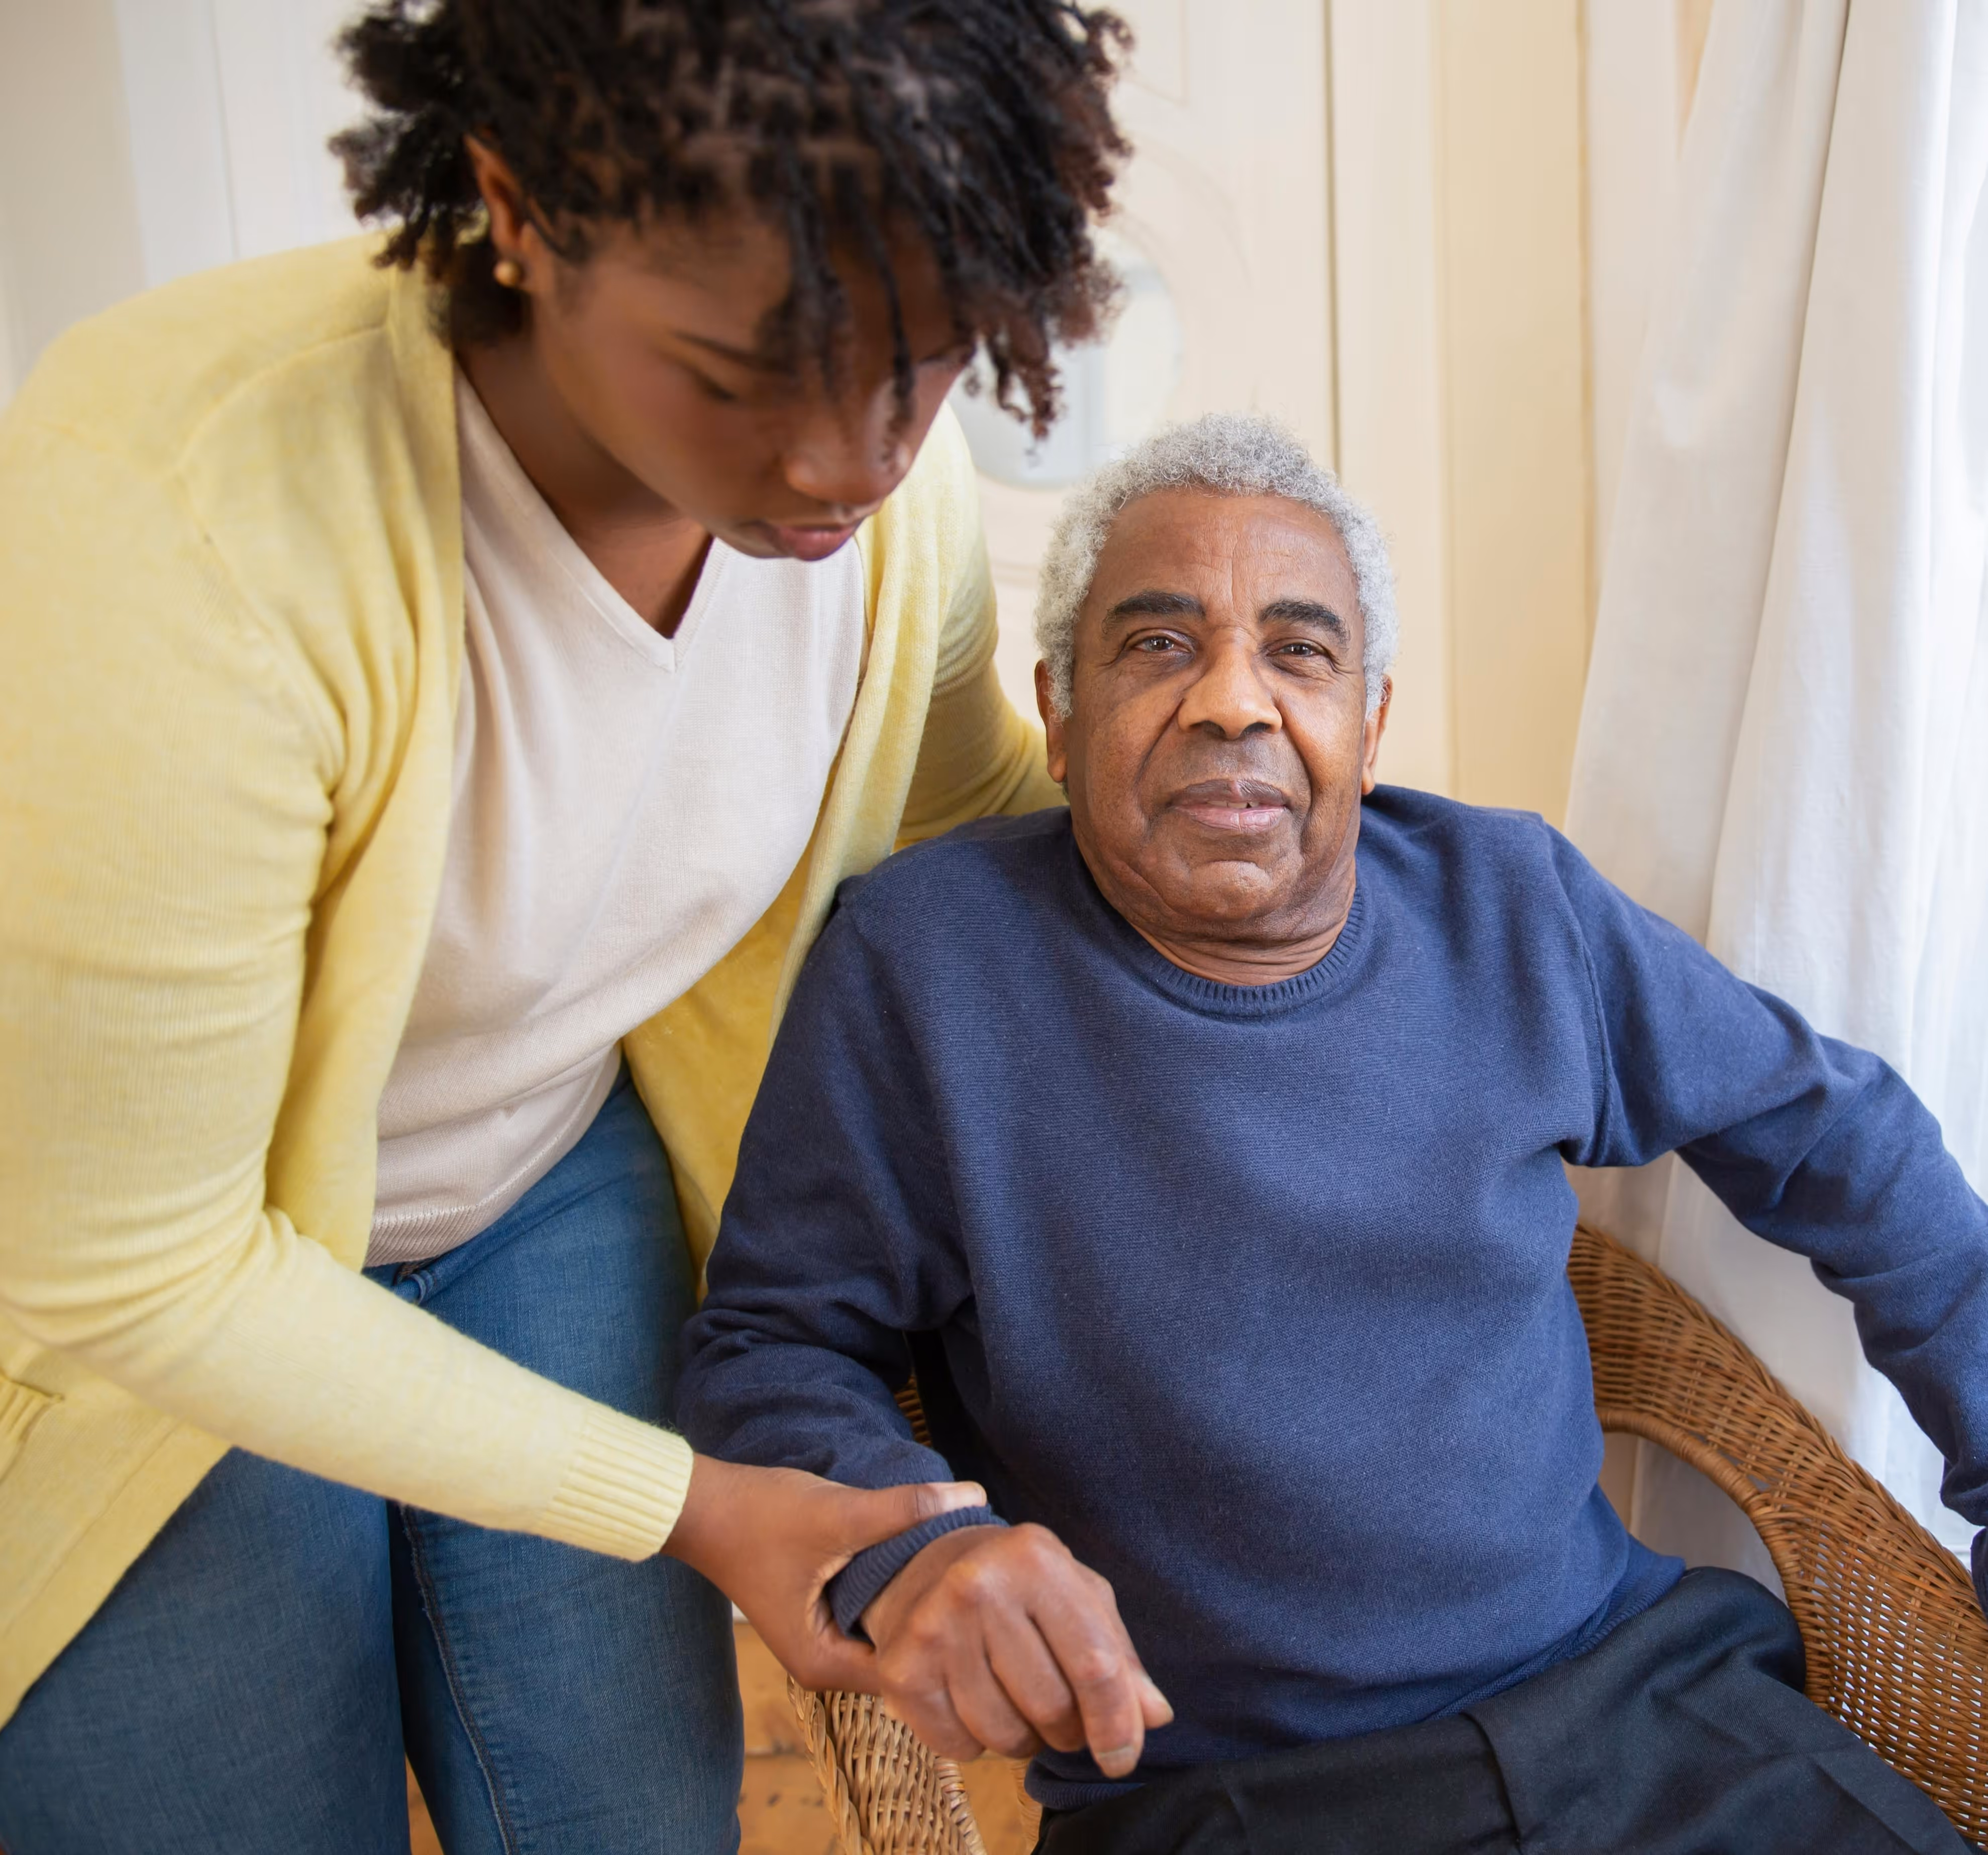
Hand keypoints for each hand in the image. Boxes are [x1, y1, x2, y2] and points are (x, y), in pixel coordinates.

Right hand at [665, 1454, 985, 1692]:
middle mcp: (824, 1665)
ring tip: (959, 1566)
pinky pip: (870, 1613)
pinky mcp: (819, 1613)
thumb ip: (904, 1509)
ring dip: (916, 1602)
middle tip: (980, 1578)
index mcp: (825, 1665)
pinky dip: (894, 1591)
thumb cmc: (759, 1516)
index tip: (982, 1598)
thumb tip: (974, 1497)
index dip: (949, 1633)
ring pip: (887, 1631)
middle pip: (902, 1654)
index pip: (911, 1670)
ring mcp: (820, 1640)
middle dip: (938, 1619)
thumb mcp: (837, 1514)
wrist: (702, 1504)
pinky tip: (922, 1559)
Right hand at [861, 1522, 1172, 1778]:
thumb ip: (1119, 1655)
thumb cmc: (1018, 1584)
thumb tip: (1155, 1717)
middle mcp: (978, 1585)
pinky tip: (972, 1699)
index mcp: (1034, 1559)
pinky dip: (976, 1742)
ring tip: (1014, 1698)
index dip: (1117, 1723)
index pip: (1093, 1664)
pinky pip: (959, 1747)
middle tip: (1058, 1711)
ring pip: (1006, 1736)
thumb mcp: (1076, 1596)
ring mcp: (933, 1628)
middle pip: (1052, 1707)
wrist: (922, 1562)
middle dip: (1069, 1729)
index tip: (1122, 1758)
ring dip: (1023, 1738)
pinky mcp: (900, 1670)